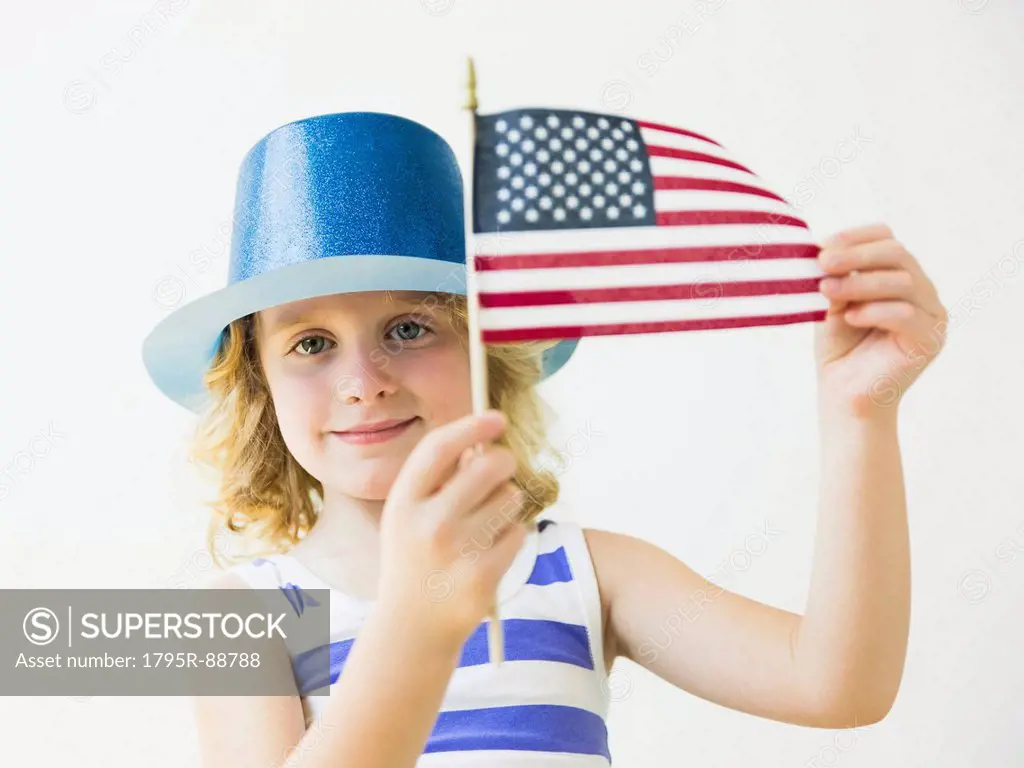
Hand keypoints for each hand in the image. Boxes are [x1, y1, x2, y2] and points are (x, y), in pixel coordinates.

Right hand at [376, 410, 527, 650]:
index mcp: (403, 502)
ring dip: (507, 504)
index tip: (496, 417)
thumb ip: (439, 477)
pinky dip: (512, 536)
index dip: (471, 426)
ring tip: (485, 525)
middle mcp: (426, 524)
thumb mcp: (409, 514)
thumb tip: (484, 439)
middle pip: (488, 466)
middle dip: (504, 461)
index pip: (439, 447)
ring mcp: (455, 552)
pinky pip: (518, 532)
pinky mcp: (482, 577)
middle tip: (502, 469)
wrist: (413, 626)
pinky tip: (490, 552)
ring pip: (510, 498)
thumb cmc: (417, 556)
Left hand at [814, 223, 948, 418]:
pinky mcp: (929, 340)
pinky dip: (875, 310)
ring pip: (903, 281)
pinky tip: (850, 317)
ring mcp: (931, 315)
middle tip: (822, 263)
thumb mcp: (832, 305)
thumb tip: (824, 250)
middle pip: (898, 254)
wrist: (844, 395)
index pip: (888, 240)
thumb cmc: (839, 348)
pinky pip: (906, 314)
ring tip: (827, 290)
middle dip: (856, 255)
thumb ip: (835, 279)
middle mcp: (922, 291)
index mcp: (900, 276)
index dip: (856, 237)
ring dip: (860, 282)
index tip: (822, 245)